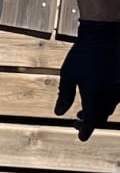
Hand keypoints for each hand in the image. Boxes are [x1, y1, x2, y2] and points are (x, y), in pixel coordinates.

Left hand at [55, 20, 119, 138]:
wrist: (104, 34)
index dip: (86, 130)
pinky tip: (95, 97)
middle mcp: (110, 94)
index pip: (93, 121)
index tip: (81, 137)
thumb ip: (64, 95)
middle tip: (76, 121)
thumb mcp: (68, 74)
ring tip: (83, 111)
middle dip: (90, 121)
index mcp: (96, 94)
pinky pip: (115, 97)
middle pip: (102, 116)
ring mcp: (118, 87)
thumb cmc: (82, 54)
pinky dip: (105, 101)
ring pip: (110, 107)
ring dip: (98, 111)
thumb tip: (59, 113)